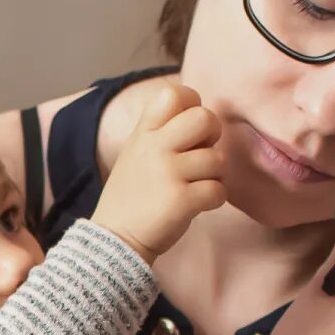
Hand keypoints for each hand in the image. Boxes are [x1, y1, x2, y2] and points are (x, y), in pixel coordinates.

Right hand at [90, 83, 225, 261]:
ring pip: (218, 159)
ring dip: (215, 175)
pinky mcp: (182, 200)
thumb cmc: (132, 196)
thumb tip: (200, 117)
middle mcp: (155, 147)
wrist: (115, 239)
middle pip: (205, 118)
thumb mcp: (135, 153)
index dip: (193, 104)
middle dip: (213, 137)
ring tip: (196, 186)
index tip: (191, 128)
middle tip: (201, 155)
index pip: (173, 94)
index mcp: (144, 133)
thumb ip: (160, 132)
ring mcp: (168, 173)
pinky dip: (215, 198)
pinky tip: (199, 204)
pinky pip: (219, 190)